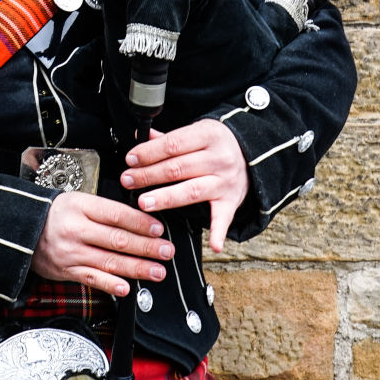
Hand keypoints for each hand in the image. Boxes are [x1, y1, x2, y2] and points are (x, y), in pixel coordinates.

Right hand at [32, 191, 173, 295]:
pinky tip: (126, 289)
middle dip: (146, 247)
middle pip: (116, 239)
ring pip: (108, 262)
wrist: (22, 230)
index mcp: (80, 207)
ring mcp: (71, 252)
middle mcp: (76, 230)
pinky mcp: (67, 271)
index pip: (116, 215)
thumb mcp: (78, 201)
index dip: (140, 223)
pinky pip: (91, 279)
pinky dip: (110, 285)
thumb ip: (106, 211)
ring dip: (136, 268)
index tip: (158, 229)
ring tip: (157, 271)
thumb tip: (140, 221)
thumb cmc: (55, 214)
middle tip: (166, 251)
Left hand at [119, 118, 248, 253]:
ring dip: (166, 198)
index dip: (149, 152)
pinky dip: (219, 232)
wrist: (252, 157)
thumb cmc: (214, 145)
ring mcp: (225, 181)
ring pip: (191, 190)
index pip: (173, 144)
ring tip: (143, 203)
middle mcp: (219, 158)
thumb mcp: (196, 133)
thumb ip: (168, 138)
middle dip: (149, 175)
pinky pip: (224, 218)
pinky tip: (213, 245)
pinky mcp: (231, 201)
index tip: (130, 160)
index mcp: (208, 135)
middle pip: (178, 168)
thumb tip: (140, 134)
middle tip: (128, 181)